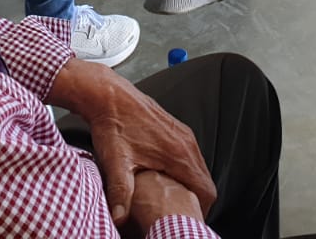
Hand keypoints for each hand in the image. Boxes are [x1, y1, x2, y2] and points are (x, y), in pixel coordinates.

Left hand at [47, 60, 215, 225]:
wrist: (109, 96)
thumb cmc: (113, 127)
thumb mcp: (115, 164)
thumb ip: (120, 193)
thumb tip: (118, 219)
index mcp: (178, 154)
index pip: (206, 191)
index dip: (200, 210)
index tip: (186, 219)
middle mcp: (186, 142)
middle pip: (205, 181)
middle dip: (196, 200)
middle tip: (178, 213)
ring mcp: (182, 133)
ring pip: (199, 167)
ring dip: (190, 184)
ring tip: (173, 199)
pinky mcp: (175, 128)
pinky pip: (190, 155)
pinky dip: (185, 170)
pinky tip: (166, 178)